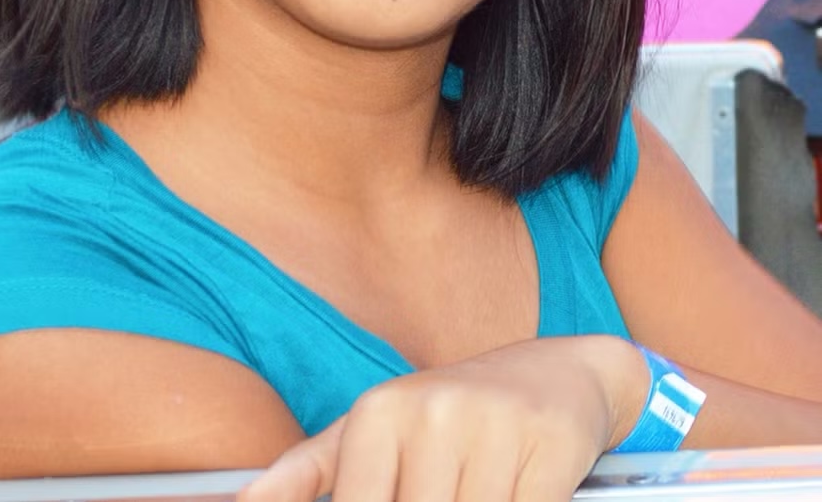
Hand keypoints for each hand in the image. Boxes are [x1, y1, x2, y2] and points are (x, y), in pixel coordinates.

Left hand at [240, 336, 647, 501]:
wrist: (556, 373)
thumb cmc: (450, 417)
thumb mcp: (373, 434)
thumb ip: (305, 473)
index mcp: (377, 412)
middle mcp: (427, 410)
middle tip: (445, 487)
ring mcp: (488, 425)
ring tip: (479, 483)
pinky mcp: (546, 444)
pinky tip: (516, 486)